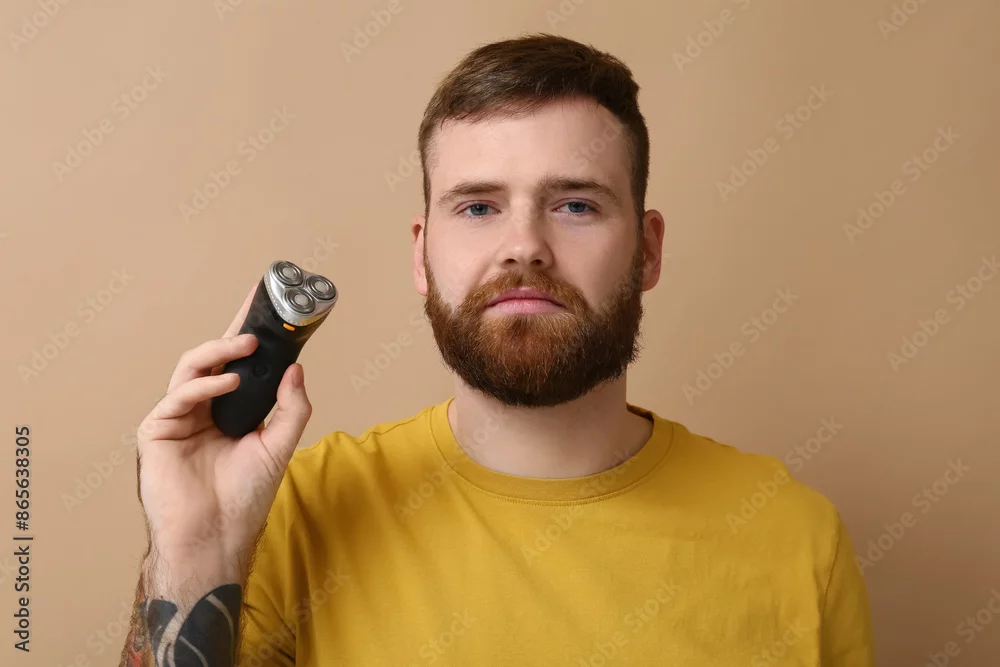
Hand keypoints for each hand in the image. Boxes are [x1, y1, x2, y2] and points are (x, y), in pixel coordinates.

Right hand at [135, 282, 312, 588]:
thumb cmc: (245, 497)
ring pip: (192, 369)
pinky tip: (229, 382)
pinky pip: (178, 397)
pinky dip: (204, 384)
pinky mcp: (158, 431)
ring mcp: (178, 418)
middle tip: (257, 316)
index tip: (266, 309)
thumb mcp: (278, 446)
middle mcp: (202, 409)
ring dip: (219, 351)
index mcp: (229, 411)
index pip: (239, 365)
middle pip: (214, 359)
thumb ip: (290, 408)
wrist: (217, 536)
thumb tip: (296, 368)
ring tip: (247, 343)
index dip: (249, 337)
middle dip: (233, 333)